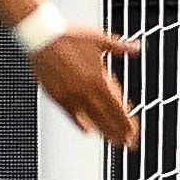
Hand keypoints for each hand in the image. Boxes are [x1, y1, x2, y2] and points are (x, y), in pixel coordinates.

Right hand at [31, 24, 145, 147]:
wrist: (42, 37)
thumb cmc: (69, 36)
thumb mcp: (100, 39)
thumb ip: (120, 47)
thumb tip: (137, 47)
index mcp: (98, 77)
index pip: (116, 106)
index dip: (126, 121)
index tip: (133, 131)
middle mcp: (86, 89)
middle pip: (106, 116)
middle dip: (119, 131)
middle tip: (129, 143)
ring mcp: (70, 94)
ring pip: (91, 119)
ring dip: (104, 131)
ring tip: (114, 142)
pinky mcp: (56, 96)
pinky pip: (71, 115)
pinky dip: (81, 124)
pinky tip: (88, 131)